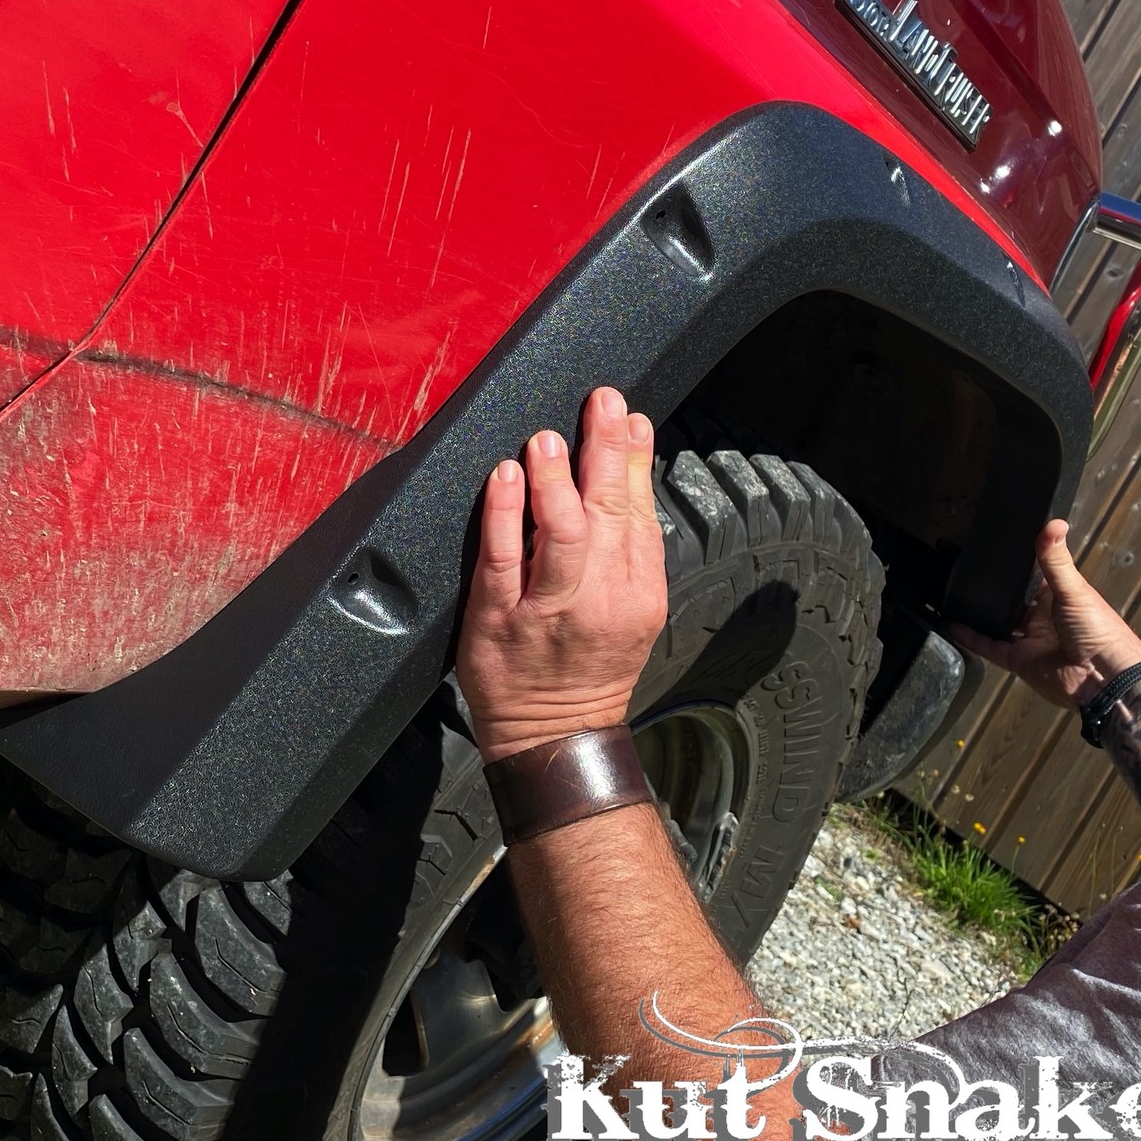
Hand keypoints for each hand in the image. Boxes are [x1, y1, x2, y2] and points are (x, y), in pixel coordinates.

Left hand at [456, 387, 668, 761]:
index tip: (630, 416)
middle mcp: (599, 599)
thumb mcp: (632, 609)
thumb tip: (630, 470)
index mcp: (637, 593)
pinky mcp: (499, 618)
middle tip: (600, 403)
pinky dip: (504, 514)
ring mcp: (548, 610)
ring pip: (561, 535)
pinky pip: (503, 559)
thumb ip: (629, 545)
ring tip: (547, 440)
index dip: (635, 459)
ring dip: (555, 481)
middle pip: (608, 512)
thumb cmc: (590, 665)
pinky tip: (504, 477)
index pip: (640, 513)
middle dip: (606, 451)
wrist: (553, 736)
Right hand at [949, 519, 1140, 709]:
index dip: (1018, 565)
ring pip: (999, 624)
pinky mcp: (1019, 660)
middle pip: (1013, 600)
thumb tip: (1054, 522)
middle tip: (971, 573)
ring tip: (958, 597)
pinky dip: (971, 638)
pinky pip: (990, 647)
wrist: (1104, 677)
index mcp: (1060, 597)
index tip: (997, 549)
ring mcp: (1031, 639)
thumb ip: (1056, 558)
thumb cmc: (1101, 632)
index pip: (1034, 576)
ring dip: (981, 614)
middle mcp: (1044, 617)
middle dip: (995, 591)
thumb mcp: (1073, 588)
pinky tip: (955, 626)